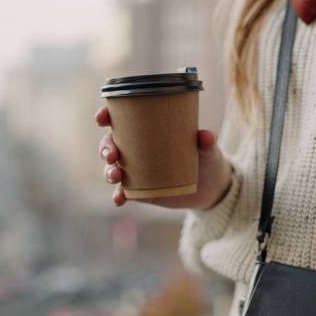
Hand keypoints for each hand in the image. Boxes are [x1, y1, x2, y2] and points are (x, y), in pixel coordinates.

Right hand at [95, 106, 231, 208]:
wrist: (212, 186)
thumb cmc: (207, 158)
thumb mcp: (208, 149)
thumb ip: (207, 142)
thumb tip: (206, 135)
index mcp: (149, 130)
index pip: (121, 119)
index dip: (106, 116)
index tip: (102, 118)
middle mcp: (137, 149)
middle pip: (110, 144)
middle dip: (105, 148)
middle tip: (112, 155)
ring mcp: (137, 171)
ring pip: (113, 169)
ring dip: (108, 172)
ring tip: (116, 175)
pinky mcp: (140, 191)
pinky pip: (123, 193)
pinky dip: (118, 196)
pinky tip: (120, 198)